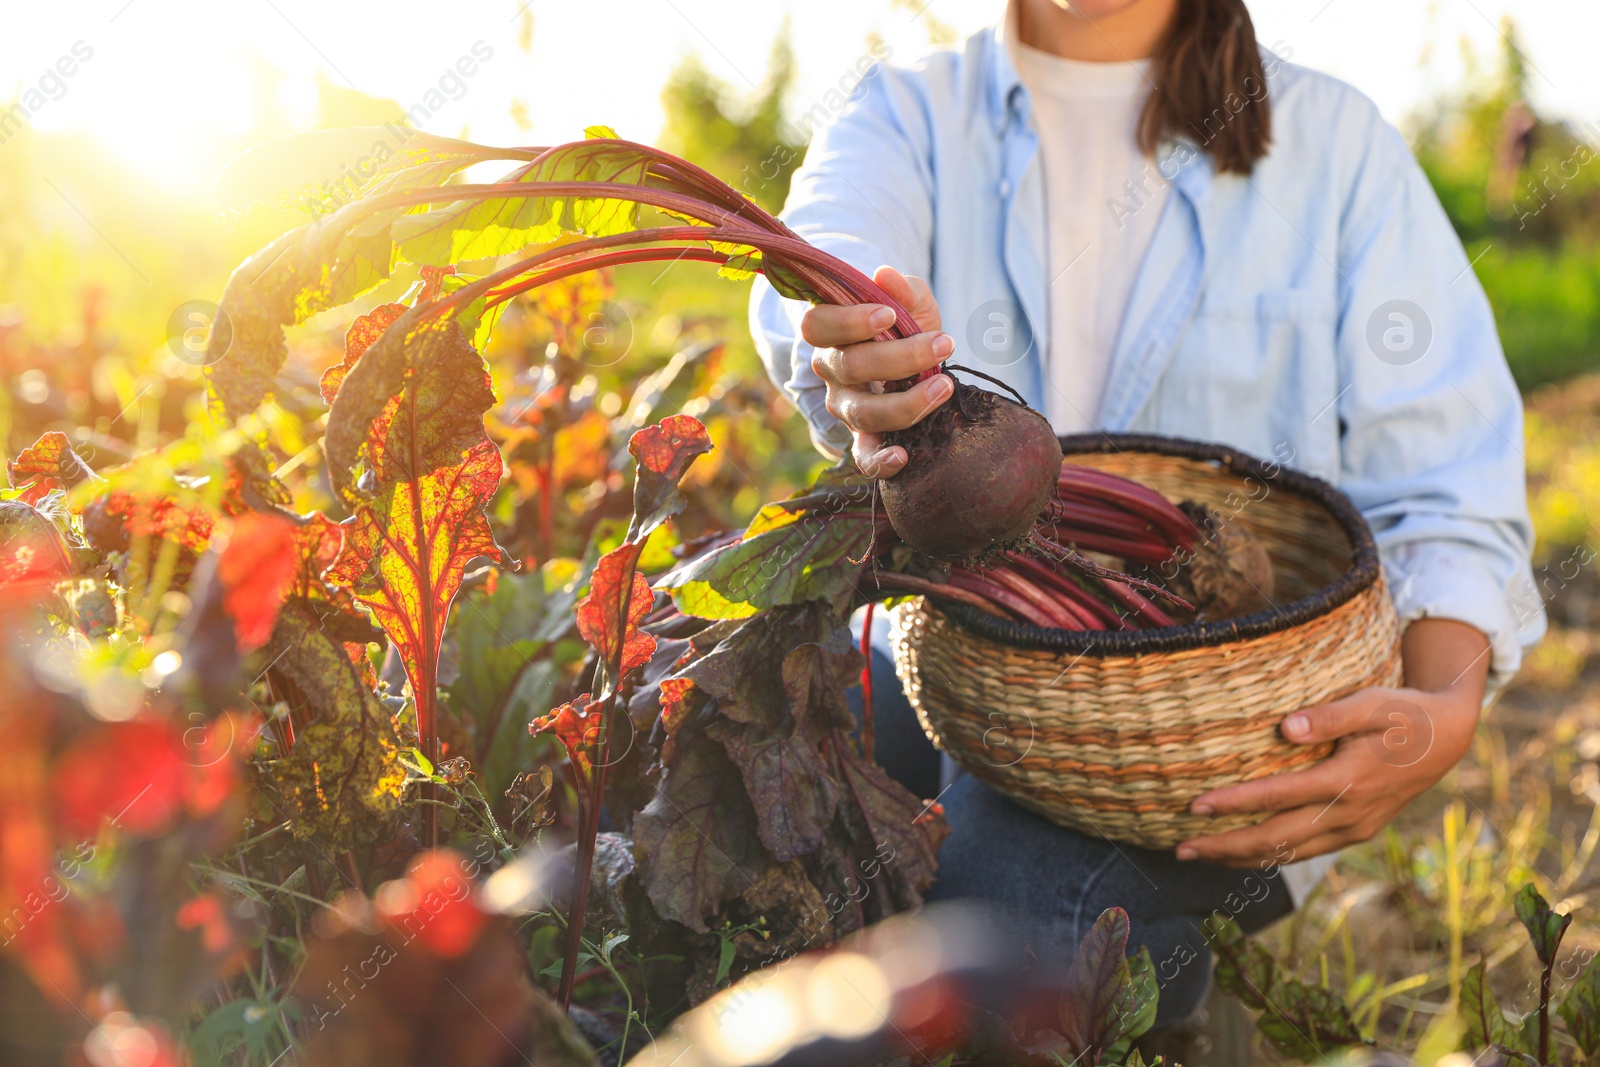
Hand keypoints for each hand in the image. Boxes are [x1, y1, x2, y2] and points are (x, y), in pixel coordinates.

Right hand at [802, 265, 953, 477]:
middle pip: (850, 367)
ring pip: (863, 412)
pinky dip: (880, 461)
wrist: (921, 360)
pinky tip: (903, 456)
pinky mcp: (864, 438)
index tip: (888, 315)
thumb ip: (903, 289)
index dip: (848, 322)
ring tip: (945, 385)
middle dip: (900, 356)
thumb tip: (884, 275)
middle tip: (943, 342)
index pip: (818, 326)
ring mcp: (846, 407)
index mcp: (831, 334)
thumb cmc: (908, 326)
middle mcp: (832, 372)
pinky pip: (863, 456)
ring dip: (907, 402)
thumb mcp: (911, 302)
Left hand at [1175, 619, 1491, 867]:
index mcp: (1348, 780)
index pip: (1278, 797)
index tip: (1194, 807)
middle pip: (1276, 839)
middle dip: (1225, 847)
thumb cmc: (1403, 712)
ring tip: (1200, 856)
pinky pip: (1307, 851)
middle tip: (1180, 849)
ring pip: (1289, 853)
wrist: (1449, 738)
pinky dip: (1271, 855)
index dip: (1234, 804)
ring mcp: (1355, 828)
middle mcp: (1349, 813)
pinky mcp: (1356, 831)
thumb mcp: (1371, 702)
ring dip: (1243, 858)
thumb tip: (1284, 727)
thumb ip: (1329, 715)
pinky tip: (1243, 854)